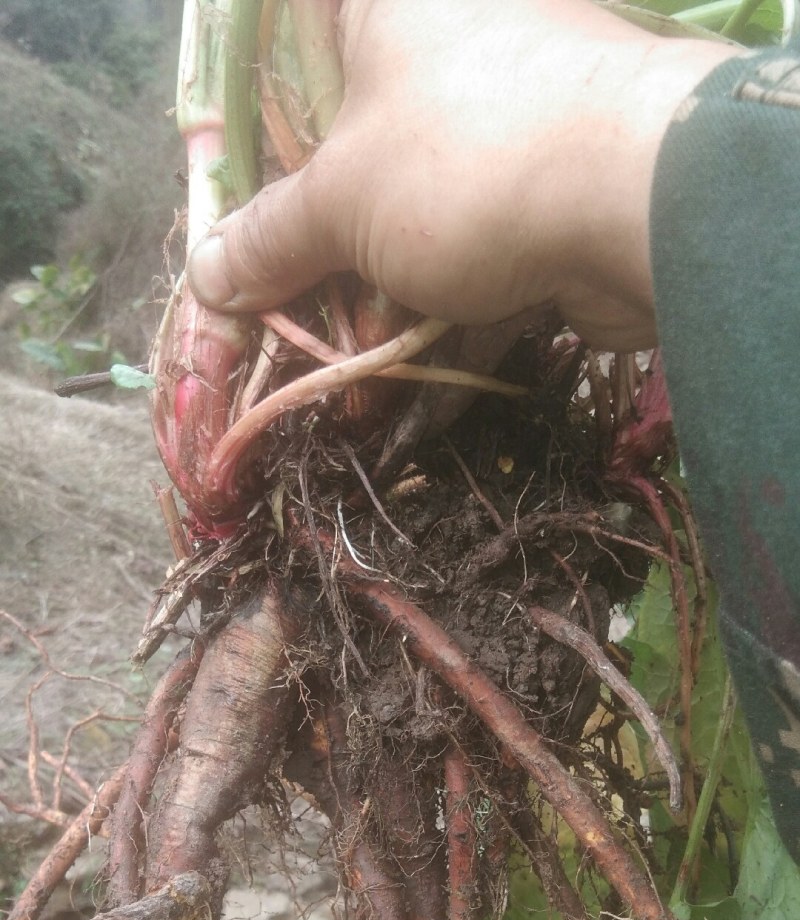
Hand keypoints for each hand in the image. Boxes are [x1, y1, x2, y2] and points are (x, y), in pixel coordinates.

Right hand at [187, 0, 729, 350]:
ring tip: (337, 370)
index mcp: (385, 4)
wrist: (642, 203)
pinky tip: (405, 386)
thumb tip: (207, 273)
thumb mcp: (341, 200)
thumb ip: (270, 238)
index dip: (251, 132)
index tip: (227, 208)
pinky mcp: (554, 196)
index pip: (288, 44)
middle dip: (318, 247)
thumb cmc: (466, 160)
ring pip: (418, 217)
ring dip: (377, 302)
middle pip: (354, 149)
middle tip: (273, 311)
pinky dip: (445, 319)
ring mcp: (510, 122)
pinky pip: (480, 258)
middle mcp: (452, 45)